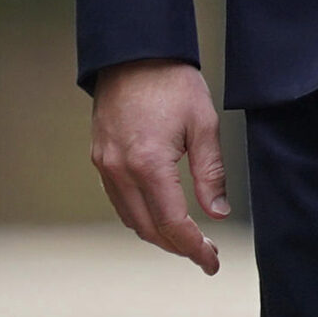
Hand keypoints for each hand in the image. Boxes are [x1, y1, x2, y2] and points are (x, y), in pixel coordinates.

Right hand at [90, 59, 227, 273]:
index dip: (193, 248)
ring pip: (130, 218)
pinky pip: (119, 200)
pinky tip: (161, 214)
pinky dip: (141, 215)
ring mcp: (105, 166)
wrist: (134, 54)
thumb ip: (211, 172)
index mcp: (148, 164)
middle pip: (147, 228)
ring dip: (158, 234)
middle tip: (206, 254)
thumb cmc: (173, 83)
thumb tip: (217, 214)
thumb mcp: (204, 123)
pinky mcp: (100, 159)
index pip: (172, 222)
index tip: (212, 262)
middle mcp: (120, 171)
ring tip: (188, 239)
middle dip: (177, 246)